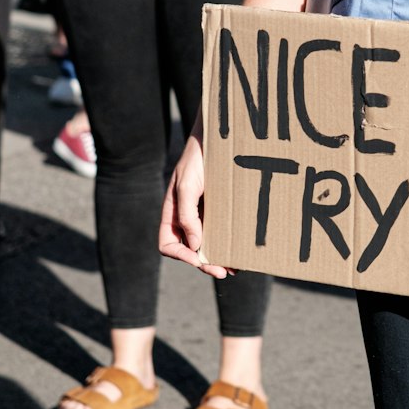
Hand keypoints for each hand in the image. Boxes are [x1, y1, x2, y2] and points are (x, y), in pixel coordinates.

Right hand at [159, 129, 229, 278]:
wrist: (215, 137)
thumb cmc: (196, 158)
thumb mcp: (187, 185)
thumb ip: (187, 215)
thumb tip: (195, 245)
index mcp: (171, 214)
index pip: (168, 244)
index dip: (181, 255)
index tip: (198, 258)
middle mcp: (186, 217)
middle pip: (190, 249)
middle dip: (204, 262)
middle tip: (222, 271)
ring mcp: (203, 214)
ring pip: (207, 243)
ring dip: (218, 257)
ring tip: (234, 268)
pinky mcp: (219, 208)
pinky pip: (221, 230)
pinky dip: (227, 242)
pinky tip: (239, 249)